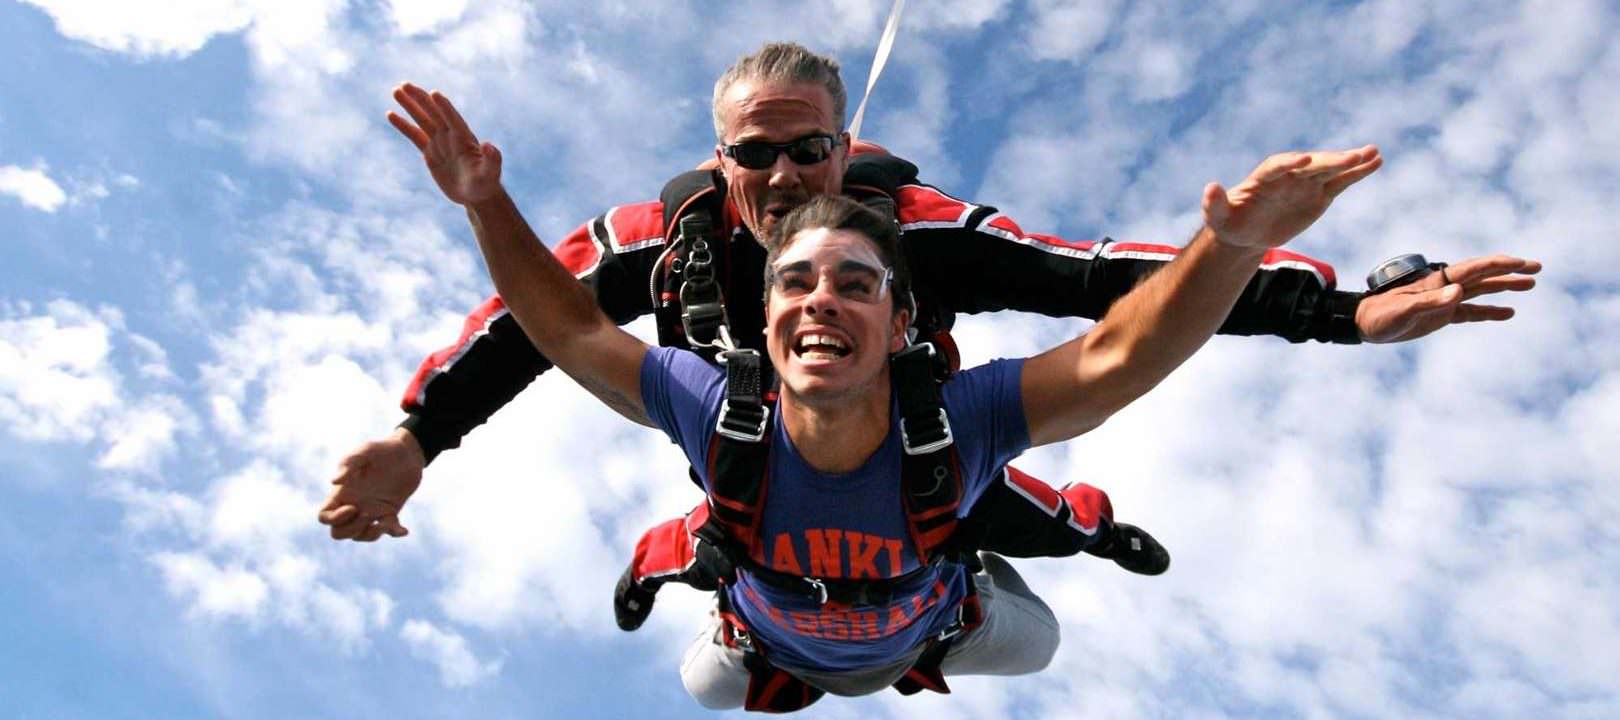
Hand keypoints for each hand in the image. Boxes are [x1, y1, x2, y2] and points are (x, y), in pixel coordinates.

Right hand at [317, 428, 424, 541]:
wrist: (406, 453)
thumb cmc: (381, 450)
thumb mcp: (365, 452)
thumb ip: (349, 464)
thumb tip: (334, 481)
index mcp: (343, 493)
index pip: (324, 516)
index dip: (334, 519)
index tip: (353, 507)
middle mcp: (354, 505)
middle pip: (339, 532)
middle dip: (351, 529)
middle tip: (368, 513)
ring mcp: (371, 510)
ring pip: (361, 536)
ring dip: (371, 534)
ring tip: (385, 522)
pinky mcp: (390, 512)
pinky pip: (388, 531)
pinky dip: (395, 533)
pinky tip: (403, 530)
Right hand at [388, 82, 503, 205]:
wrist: (477, 194)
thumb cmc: (487, 184)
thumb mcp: (492, 173)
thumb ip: (492, 159)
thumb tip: (489, 145)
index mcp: (465, 138)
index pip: (453, 119)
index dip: (444, 107)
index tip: (434, 93)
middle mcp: (451, 136)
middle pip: (434, 113)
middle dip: (421, 99)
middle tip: (404, 84)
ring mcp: (440, 142)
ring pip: (422, 120)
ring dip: (410, 105)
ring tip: (395, 90)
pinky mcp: (430, 152)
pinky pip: (414, 135)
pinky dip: (403, 125)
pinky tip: (390, 114)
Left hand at [1203, 145, 1382, 248]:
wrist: (1247, 232)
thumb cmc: (1230, 223)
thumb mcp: (1218, 218)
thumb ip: (1214, 204)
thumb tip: (1209, 188)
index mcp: (1263, 177)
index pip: (1278, 166)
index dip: (1289, 163)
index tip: (1303, 160)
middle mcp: (1288, 175)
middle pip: (1311, 165)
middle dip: (1330, 161)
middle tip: (1353, 157)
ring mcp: (1306, 183)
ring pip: (1330, 170)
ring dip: (1350, 162)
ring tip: (1373, 153)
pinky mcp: (1319, 194)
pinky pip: (1340, 182)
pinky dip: (1357, 173)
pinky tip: (1376, 162)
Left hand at [1357, 254, 1540, 342]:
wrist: (1363, 324)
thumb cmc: (1379, 315)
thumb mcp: (1403, 311)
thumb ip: (1430, 302)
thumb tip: (1458, 292)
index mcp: (1437, 281)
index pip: (1474, 269)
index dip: (1499, 265)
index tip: (1522, 263)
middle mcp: (1444, 287)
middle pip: (1483, 276)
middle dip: (1509, 271)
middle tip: (1537, 268)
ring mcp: (1444, 300)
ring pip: (1481, 292)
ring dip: (1504, 288)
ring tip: (1530, 285)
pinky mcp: (1441, 315)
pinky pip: (1471, 312)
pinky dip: (1490, 312)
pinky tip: (1509, 313)